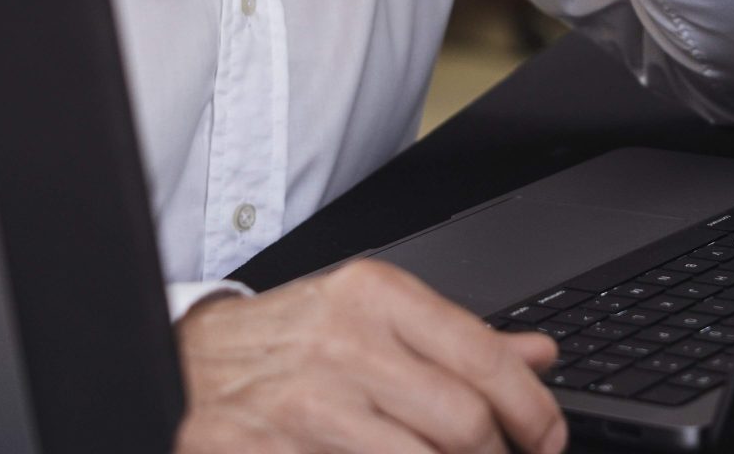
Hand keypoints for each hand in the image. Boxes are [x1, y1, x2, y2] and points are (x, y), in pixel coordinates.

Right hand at [170, 259, 567, 453]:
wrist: (185, 364)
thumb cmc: (286, 343)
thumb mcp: (370, 317)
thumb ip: (457, 340)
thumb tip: (540, 355)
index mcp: (376, 296)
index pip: (485, 358)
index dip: (534, 412)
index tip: (547, 441)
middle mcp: (343, 343)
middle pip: (463, 423)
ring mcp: (305, 403)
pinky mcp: (269, 451)